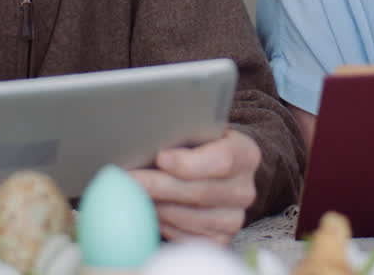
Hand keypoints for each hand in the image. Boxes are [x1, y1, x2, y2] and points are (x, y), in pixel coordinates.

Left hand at [130, 128, 260, 243]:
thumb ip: (183, 134)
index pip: (222, 160)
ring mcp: (233, 219)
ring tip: (131, 193)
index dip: (188, 162)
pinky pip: (183, 237)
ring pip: (187, 218)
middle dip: (159, 185)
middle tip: (128, 178)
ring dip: (156, 206)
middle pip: (199, 192)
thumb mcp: (199, 131)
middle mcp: (244, 190)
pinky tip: (147, 209)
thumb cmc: (200, 147)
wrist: (216, 172)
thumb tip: (147, 139)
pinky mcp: (218, 241)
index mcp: (245, 155)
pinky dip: (161, 224)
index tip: (160, 157)